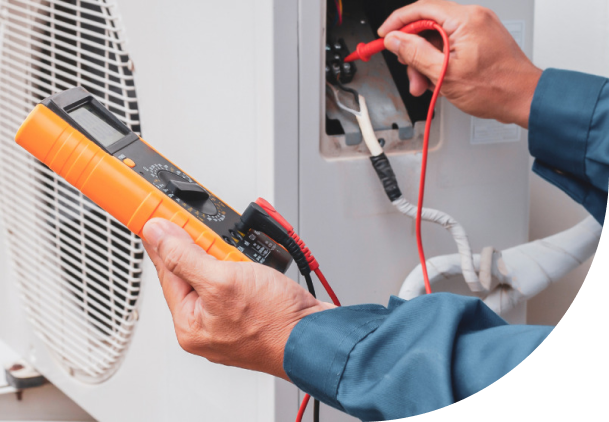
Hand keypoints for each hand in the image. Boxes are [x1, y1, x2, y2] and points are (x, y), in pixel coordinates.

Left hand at [142, 218, 333, 380]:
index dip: (164, 240)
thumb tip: (157, 235)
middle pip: (190, 272)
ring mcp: (228, 321)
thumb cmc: (275, 322)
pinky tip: (253, 266)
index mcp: (189, 323)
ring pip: (216, 275)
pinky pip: (236, 282)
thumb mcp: (222, 281)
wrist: (317, 337)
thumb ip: (184, 257)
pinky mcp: (249, 313)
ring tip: (244, 261)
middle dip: (204, 250)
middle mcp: (206, 325)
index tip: (158, 217)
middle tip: (216, 239)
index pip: (166, 271)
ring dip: (227, 258)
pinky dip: (243, 268)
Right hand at [379, 0, 541, 127]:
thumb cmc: (495, 89)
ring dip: (426, 61)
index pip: (421, 9)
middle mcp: (474, 18)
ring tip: (425, 84)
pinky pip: (451, 44)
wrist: (523, 99)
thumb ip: (415, 54)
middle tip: (410, 72)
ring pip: (438, 37)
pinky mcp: (481, 38)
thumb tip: (395, 40)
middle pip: (428, 25)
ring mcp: (479, 27)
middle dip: (414, 51)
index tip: (384, 36)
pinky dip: (440, 61)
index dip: (398, 22)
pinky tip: (438, 79)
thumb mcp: (445, 74)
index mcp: (465, 20)